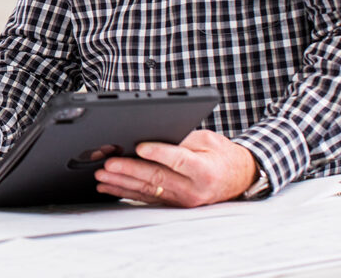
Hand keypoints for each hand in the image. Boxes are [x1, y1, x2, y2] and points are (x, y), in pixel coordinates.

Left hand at [94, 129, 257, 206]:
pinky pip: (146, 198)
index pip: (179, 160)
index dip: (158, 153)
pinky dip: (125, 191)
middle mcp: (194, 189)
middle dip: (129, 170)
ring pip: (147, 190)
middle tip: (109, 164)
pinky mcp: (174, 204)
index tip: (139, 147)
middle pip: (157, 177)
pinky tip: (109, 187)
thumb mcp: (206, 140)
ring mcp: (183, 200)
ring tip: (102, 176)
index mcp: (204, 170)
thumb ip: (181, 140)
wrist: (238, 179)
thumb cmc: (221, 155)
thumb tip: (151, 135)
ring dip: (121, 183)